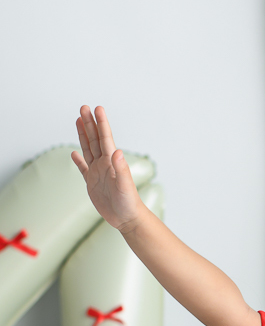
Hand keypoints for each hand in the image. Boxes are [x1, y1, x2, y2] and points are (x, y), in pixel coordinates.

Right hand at [71, 106, 143, 230]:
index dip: (101, 123)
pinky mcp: (92, 183)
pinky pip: (83, 168)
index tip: (97, 108)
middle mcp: (104, 164)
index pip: (105, 138)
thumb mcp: (125, 186)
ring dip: (83, 135)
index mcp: (112, 162)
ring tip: (78, 120)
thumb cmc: (129, 203)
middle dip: (89, 123)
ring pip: (88, 149)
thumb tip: (117, 151)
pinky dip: (78, 160)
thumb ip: (121, 169)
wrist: (127, 218)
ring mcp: (97, 173)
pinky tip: (74, 153)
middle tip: (83, 107)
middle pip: (94, 139)